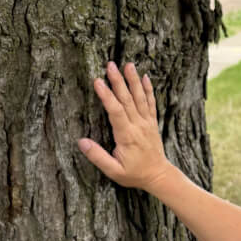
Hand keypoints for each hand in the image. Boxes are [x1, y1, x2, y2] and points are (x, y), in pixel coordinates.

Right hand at [77, 60, 170, 191]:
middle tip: (110, 65)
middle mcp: (139, 126)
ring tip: (128, 64)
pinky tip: (145, 77)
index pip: (115, 112)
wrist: (159, 176)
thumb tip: (81, 142)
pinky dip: (148, 89)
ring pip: (140, 98)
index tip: (98, 82)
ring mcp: (147, 123)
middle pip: (127, 100)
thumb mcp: (114, 172)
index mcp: (127, 136)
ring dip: (133, 80)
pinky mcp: (152, 122)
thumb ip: (98, 157)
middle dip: (118, 81)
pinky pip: (151, 103)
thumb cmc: (134, 174)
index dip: (107, 96)